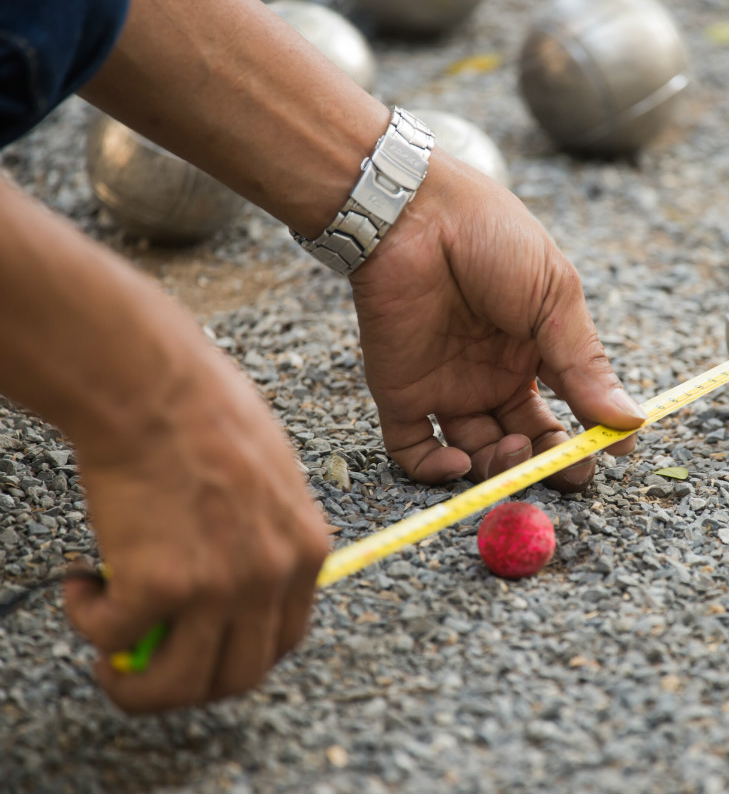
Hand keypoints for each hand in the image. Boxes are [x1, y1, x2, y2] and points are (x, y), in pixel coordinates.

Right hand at [62, 351, 330, 713]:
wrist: (154, 384)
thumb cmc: (202, 412)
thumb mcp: (271, 478)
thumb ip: (265, 534)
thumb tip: (234, 577)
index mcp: (307, 548)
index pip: (283, 639)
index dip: (235, 654)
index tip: (198, 647)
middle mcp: (274, 575)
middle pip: (237, 677)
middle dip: (185, 682)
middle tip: (143, 662)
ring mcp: (222, 586)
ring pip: (176, 685)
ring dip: (132, 679)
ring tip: (103, 645)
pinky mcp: (163, 585)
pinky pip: (115, 638)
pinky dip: (88, 620)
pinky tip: (81, 583)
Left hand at [350, 150, 645, 491]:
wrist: (413, 212)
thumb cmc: (492, 239)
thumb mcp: (555, 298)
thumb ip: (587, 365)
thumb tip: (632, 424)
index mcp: (535, 351)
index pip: (567, 410)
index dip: (586, 437)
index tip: (609, 452)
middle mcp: (492, 376)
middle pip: (525, 441)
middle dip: (546, 463)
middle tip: (564, 470)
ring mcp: (447, 386)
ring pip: (476, 453)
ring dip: (499, 468)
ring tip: (514, 449)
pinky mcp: (400, 392)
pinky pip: (413, 450)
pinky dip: (435, 471)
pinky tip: (460, 460)